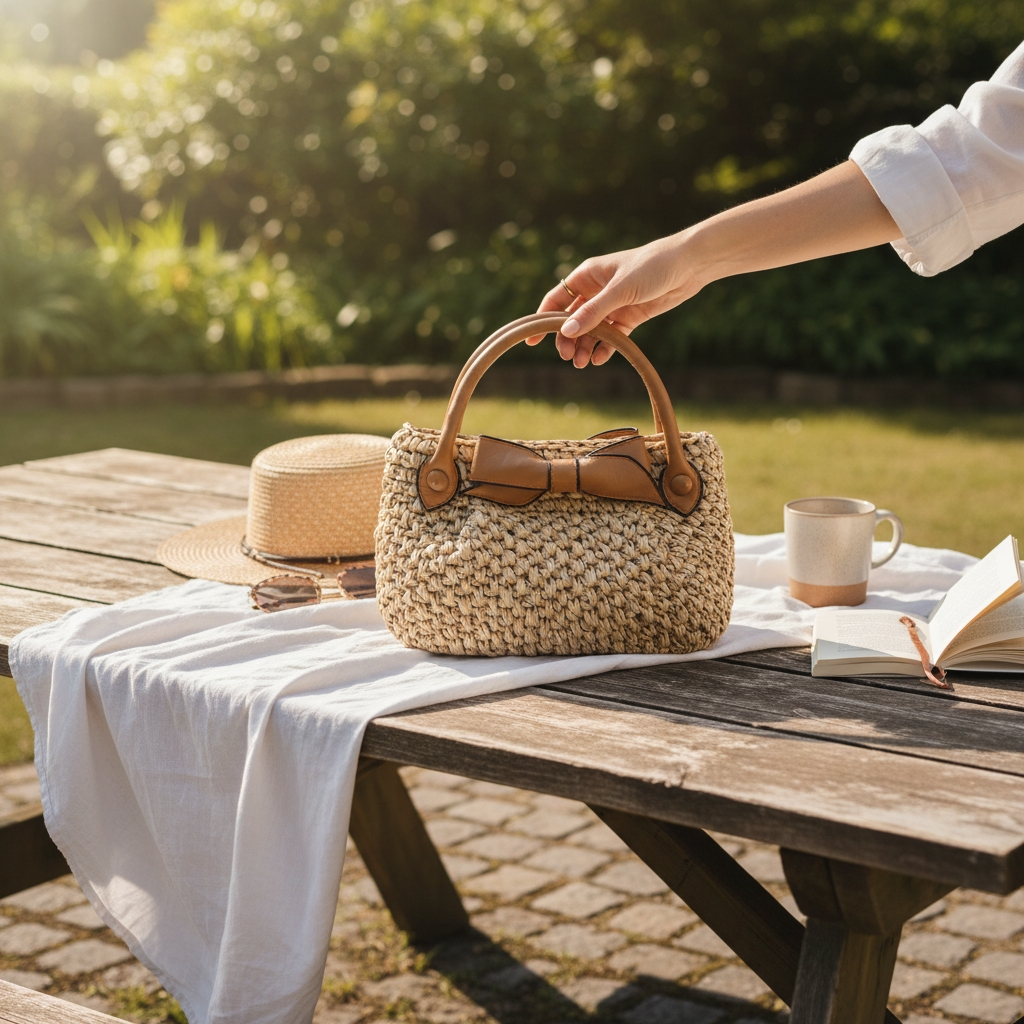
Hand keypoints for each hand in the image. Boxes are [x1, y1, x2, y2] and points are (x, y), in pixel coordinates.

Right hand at [527, 234, 700, 366]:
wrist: (689, 266)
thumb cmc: (652, 267)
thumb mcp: (620, 290)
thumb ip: (593, 312)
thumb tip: (567, 332)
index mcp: (587, 275)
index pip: (556, 300)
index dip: (543, 319)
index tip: (532, 341)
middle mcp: (596, 290)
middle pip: (572, 320)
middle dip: (568, 339)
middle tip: (569, 358)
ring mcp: (613, 305)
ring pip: (591, 331)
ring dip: (585, 347)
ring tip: (583, 364)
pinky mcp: (630, 316)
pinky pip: (611, 336)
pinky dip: (605, 348)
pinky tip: (600, 359)